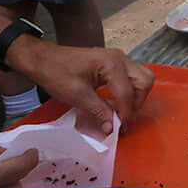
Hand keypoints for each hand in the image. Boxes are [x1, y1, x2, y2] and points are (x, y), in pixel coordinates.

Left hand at [11, 38, 148, 129]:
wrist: (43, 60)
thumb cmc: (57, 73)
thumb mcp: (77, 95)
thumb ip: (99, 111)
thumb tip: (112, 128)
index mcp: (112, 63)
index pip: (127, 93)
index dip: (125, 113)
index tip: (119, 129)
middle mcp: (120, 58)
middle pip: (144, 82)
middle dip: (136, 103)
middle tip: (122, 118)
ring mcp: (119, 59)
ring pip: (142, 78)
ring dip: (136, 96)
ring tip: (122, 110)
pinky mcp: (115, 63)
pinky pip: (132, 77)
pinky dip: (130, 91)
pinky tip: (117, 102)